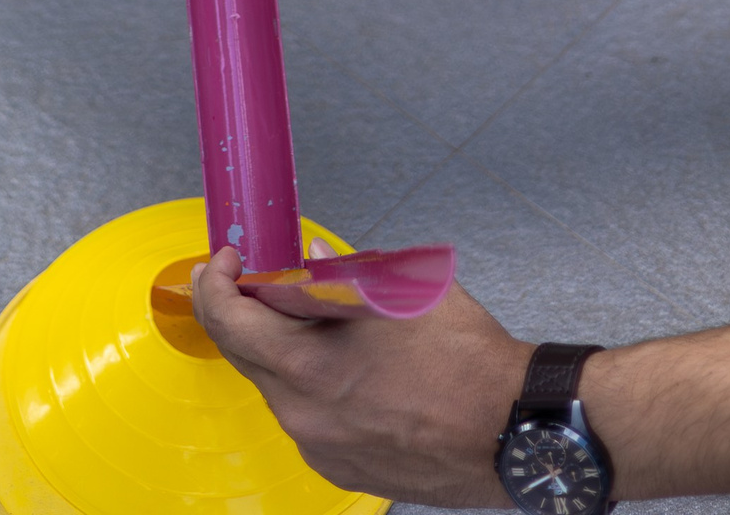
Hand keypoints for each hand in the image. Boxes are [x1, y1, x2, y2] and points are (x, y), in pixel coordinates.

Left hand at [191, 250, 524, 506]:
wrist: (513, 430)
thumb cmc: (464, 360)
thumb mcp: (398, 291)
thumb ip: (339, 273)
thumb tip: (311, 258)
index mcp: (308, 368)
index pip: (230, 323)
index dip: (216, 283)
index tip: (224, 261)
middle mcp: (305, 417)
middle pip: (245, 358)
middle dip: (237, 312)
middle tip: (242, 278)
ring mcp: (323, 450)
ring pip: (278, 389)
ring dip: (278, 350)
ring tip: (306, 318)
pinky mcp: (344, 470)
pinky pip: (308, 419)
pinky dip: (309, 386)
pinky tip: (341, 365)